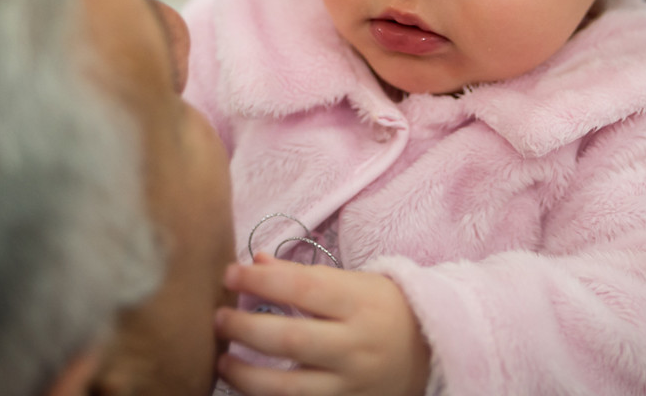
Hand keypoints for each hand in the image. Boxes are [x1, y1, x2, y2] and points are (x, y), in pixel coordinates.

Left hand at [215, 254, 430, 395]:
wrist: (428, 352)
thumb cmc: (382, 308)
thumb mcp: (353, 282)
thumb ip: (304, 275)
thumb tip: (256, 262)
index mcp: (360, 302)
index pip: (303, 287)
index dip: (261, 280)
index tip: (230, 273)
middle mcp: (356, 345)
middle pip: (291, 339)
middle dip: (245, 328)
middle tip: (217, 318)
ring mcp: (350, 384)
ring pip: (288, 388)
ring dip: (246, 375)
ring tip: (222, 359)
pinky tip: (246, 386)